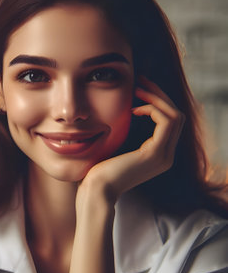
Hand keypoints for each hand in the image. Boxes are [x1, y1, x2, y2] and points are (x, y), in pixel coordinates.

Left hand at [82, 77, 184, 202]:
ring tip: (138, 90)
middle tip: (141, 81)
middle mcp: (166, 156)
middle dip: (159, 95)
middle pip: (176, 115)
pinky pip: (166, 122)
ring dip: (157, 98)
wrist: (95, 190)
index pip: (170, 121)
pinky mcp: (155, 154)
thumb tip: (125, 110)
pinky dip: (152, 110)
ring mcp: (164, 156)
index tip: (139, 89)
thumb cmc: (99, 170)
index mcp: (159, 154)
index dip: (157, 102)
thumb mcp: (117, 147)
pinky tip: (134, 109)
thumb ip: (127, 133)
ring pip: (175, 116)